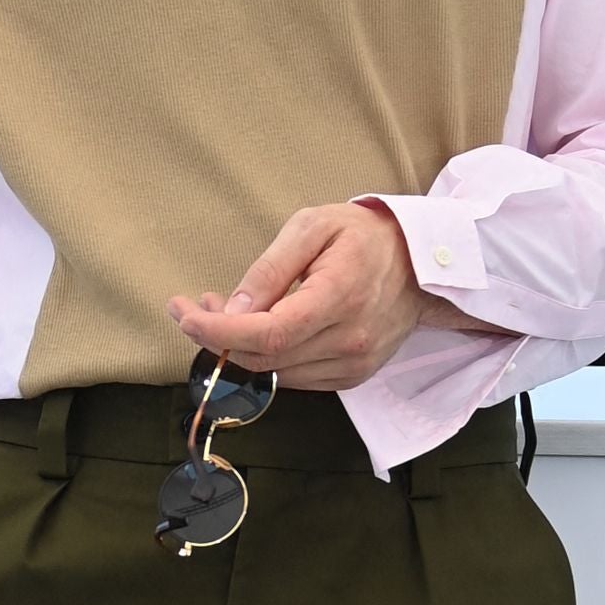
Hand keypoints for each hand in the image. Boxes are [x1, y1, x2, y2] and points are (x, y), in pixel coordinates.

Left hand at [171, 202, 462, 391]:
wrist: (420, 265)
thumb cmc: (364, 236)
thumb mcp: (313, 227)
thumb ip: (271, 268)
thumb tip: (233, 307)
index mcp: (341, 297)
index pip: (268, 333)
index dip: (218, 330)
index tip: (184, 313)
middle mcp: (350, 340)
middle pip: (265, 358)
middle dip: (216, 336)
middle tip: (193, 307)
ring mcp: (354, 364)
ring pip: (275, 373)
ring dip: (237, 349)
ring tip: (221, 311)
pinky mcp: (352, 375)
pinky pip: (294, 377)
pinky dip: (266, 358)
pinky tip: (255, 330)